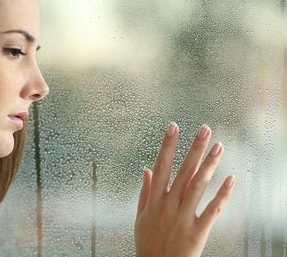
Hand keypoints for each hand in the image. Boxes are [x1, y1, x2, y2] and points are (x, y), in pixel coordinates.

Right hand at [135, 123, 234, 256]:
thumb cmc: (148, 243)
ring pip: (198, 186)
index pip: (160, 166)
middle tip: (205, 129)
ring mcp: (183, 217)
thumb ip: (144, 192)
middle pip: (183, 171)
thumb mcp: (140, 217)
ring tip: (219, 146)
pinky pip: (212, 209)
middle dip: (194, 149)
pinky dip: (222, 193)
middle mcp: (168, 205)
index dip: (167, 146)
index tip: (173, 127)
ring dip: (209, 164)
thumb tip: (145, 170)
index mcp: (154, 200)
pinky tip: (230, 178)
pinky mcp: (198, 231)